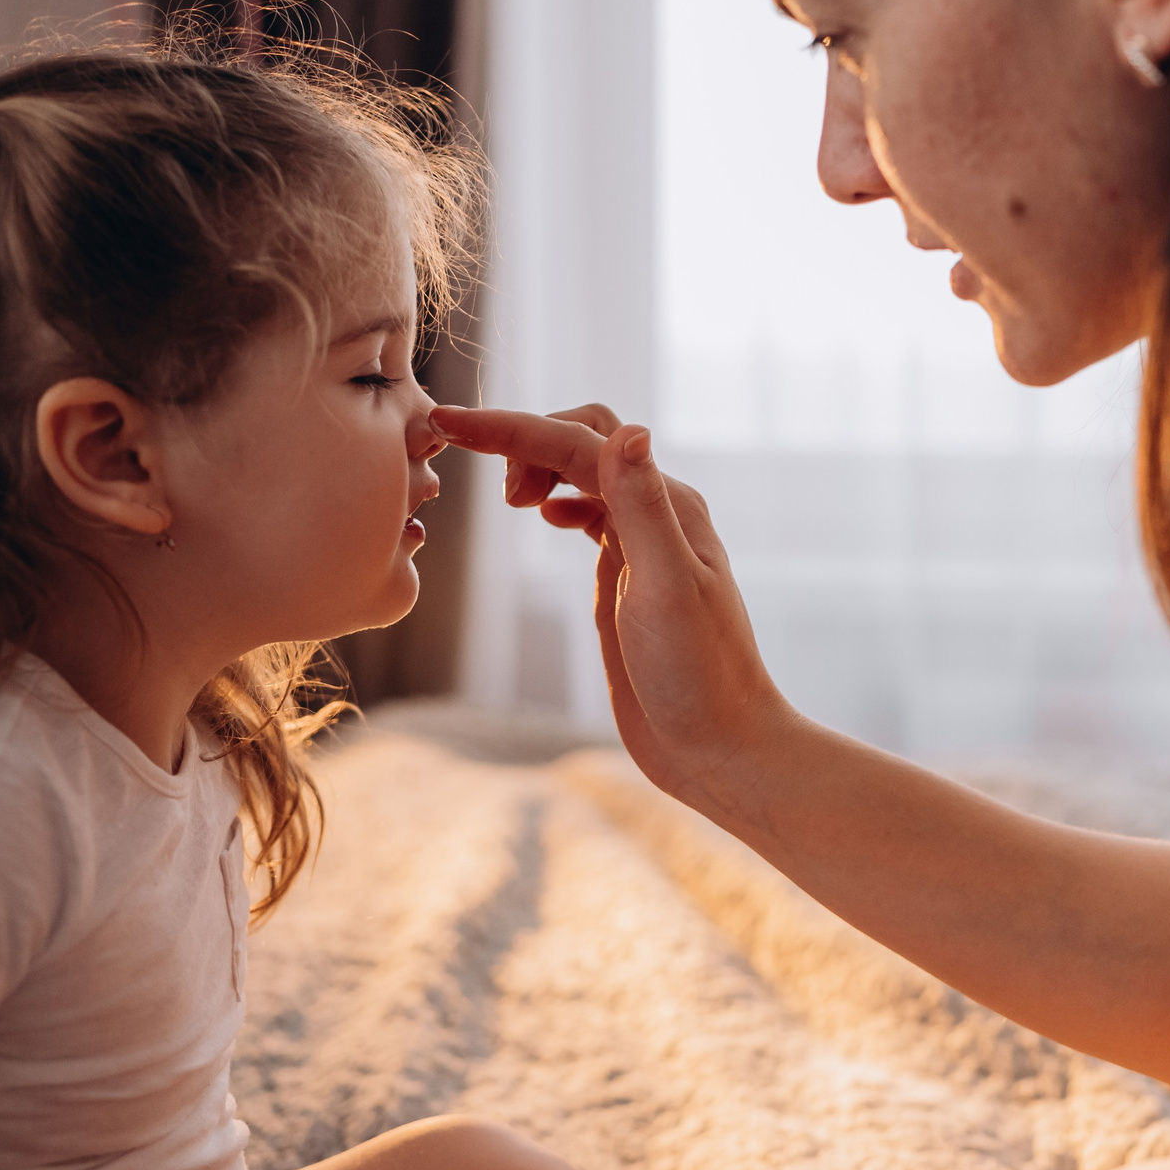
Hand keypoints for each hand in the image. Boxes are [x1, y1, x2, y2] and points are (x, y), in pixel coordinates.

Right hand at [430, 405, 795, 809]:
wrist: (720, 748)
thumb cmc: (700, 678)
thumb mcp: (666, 589)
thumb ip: (644, 509)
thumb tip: (628, 431)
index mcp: (668, 507)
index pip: (578, 443)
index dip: (511, 428)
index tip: (448, 421)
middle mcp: (657, 516)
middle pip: (582, 441)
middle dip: (523, 436)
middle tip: (468, 464)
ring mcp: (642, 547)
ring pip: (584, 474)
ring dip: (537, 463)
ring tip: (502, 496)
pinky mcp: (627, 580)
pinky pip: (591, 514)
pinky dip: (557, 497)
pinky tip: (539, 513)